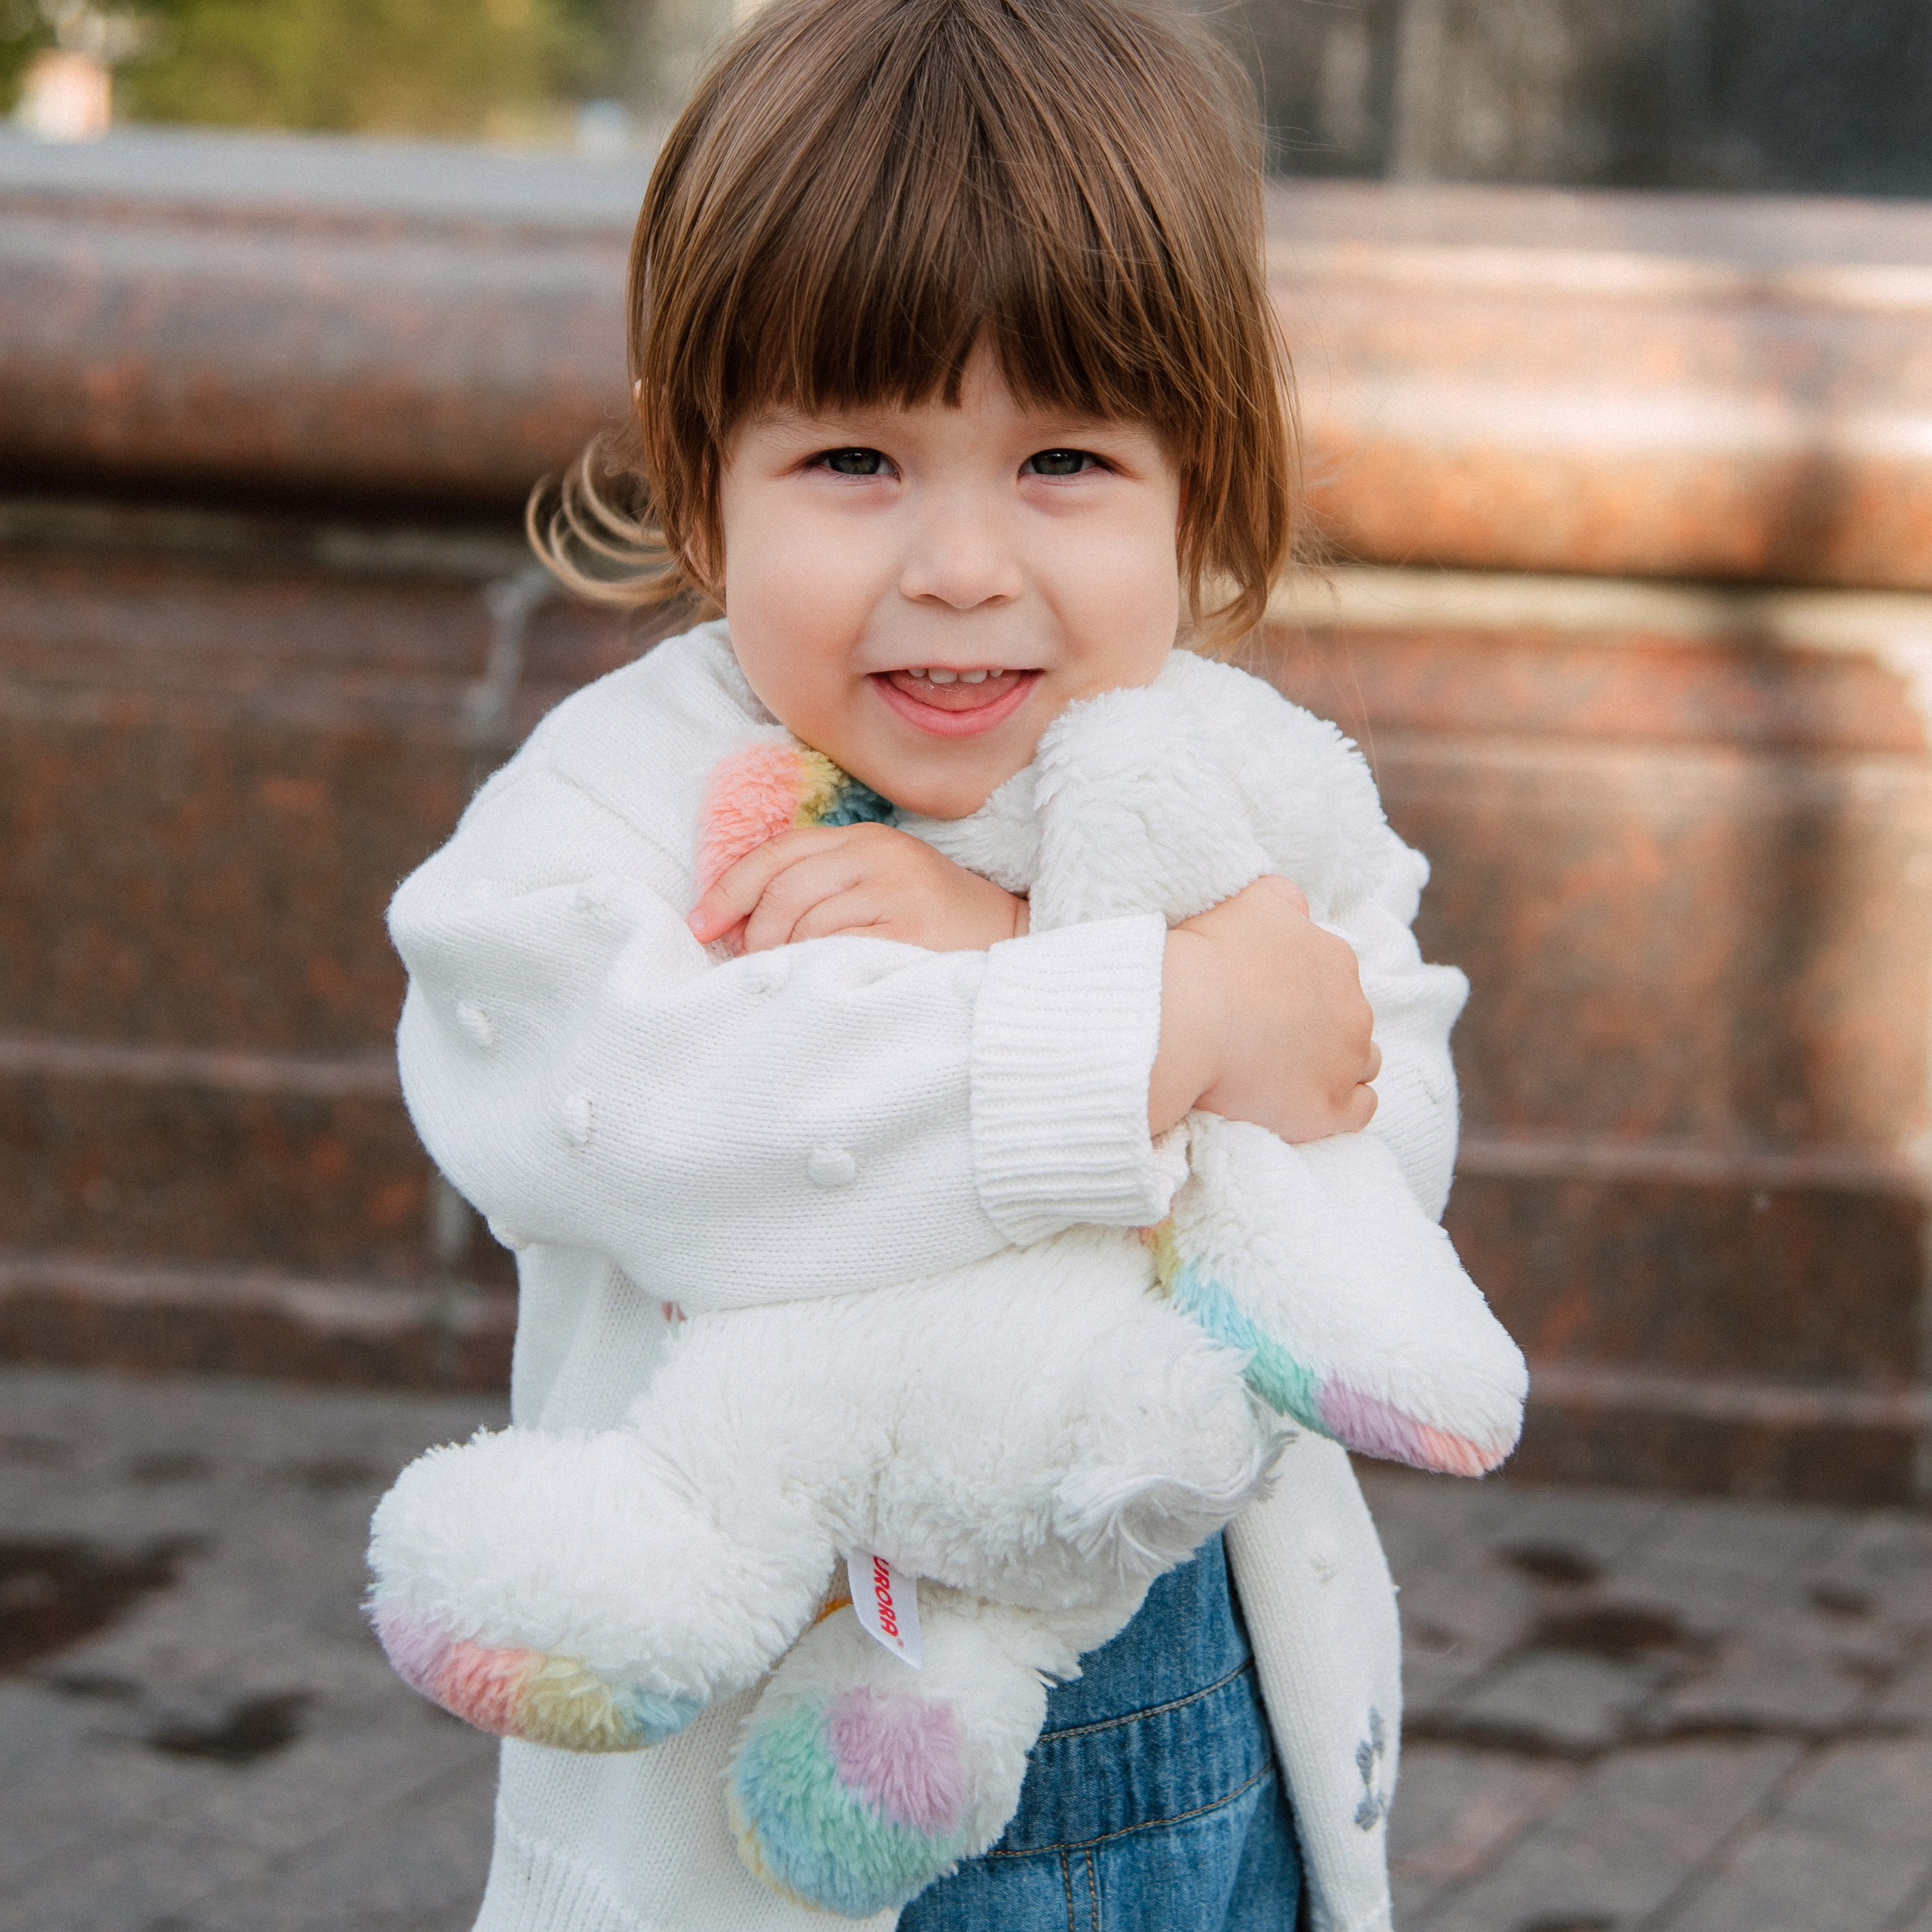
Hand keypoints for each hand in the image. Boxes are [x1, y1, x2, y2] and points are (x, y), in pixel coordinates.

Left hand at [687, 823, 1029, 953]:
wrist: (1016, 943)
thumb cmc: (936, 926)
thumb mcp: (880, 886)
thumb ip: (823, 888)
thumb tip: (741, 924)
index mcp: (865, 839)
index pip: (778, 852)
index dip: (729, 889)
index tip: (702, 926)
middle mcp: (879, 856)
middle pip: (784, 889)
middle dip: (752, 935)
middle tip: (749, 970)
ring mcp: (898, 892)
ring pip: (805, 922)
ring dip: (780, 958)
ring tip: (782, 983)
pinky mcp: (912, 932)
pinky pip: (838, 950)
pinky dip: (813, 970)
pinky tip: (813, 987)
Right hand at [1150, 875, 1379, 1142]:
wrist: (1185, 1016)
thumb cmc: (1206, 956)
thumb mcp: (1248, 901)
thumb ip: (1281, 899)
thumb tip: (1296, 905)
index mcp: (1335, 958)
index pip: (1336, 976)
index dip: (1305, 991)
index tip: (1273, 1002)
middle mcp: (1353, 1008)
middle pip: (1351, 1020)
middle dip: (1322, 1028)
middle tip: (1274, 1038)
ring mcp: (1346, 1061)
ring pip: (1364, 1063)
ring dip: (1337, 1066)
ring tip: (1294, 1073)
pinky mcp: (1330, 1109)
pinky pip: (1360, 1110)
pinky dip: (1341, 1107)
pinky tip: (1311, 1105)